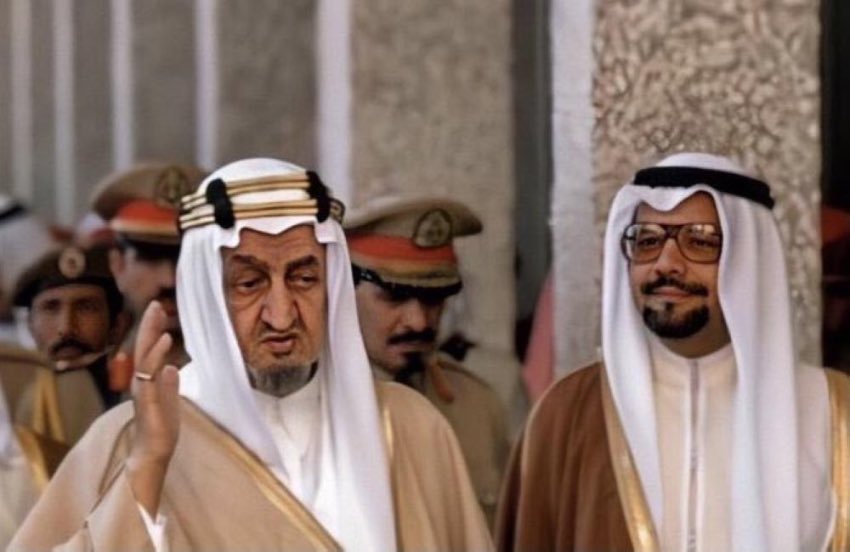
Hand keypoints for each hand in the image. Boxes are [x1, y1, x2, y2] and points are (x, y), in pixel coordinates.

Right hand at [126, 301, 180, 516]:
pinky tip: (166, 340)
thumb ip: (169, 386)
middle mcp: (141, 381)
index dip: (153, 331)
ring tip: (160, 314)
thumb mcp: (170, 403)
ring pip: (144, 355)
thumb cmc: (160, 429)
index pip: (149, 351)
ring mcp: (142, 389)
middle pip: (143, 348)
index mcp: (147, 381)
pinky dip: (158, 354)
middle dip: (149, 325)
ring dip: (152, 334)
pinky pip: (150, 372)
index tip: (159, 312)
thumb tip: (172, 368)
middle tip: (155, 303)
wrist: (154, 453)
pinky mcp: (146, 398)